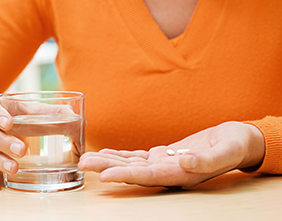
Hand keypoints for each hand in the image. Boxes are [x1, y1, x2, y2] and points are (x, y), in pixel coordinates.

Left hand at [78, 121, 264, 187]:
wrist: (236, 141)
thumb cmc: (233, 145)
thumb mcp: (226, 151)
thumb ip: (206, 160)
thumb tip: (186, 161)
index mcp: (181, 174)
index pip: (148, 177)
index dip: (125, 175)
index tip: (104, 176)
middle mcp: (168, 172)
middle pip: (132, 171)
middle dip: (107, 168)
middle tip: (83, 164)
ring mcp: (163, 164)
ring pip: (131, 163)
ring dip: (109, 161)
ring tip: (88, 158)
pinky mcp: (163, 155)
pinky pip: (138, 156)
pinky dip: (121, 154)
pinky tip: (107, 152)